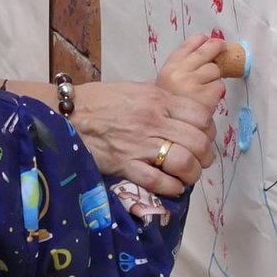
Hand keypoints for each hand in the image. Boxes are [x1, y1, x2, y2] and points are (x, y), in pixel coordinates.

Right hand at [67, 78, 217, 197]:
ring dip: (192, 173)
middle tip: (201, 160)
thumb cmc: (100, 100)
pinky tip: (173, 186)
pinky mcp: (125, 164)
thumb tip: (182, 109)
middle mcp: (153, 121)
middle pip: (198, 142)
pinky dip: (172, 187)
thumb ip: (160, 99)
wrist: (67, 113)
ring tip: (188, 175)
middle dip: (205, 155)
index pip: (200, 115)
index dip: (209, 130)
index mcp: (157, 99)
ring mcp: (139, 144)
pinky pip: (158, 181)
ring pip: (183, 162)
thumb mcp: (135, 89)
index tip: (205, 137)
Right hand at [156, 34, 228, 112]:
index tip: (206, 39)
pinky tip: (210, 101)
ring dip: (215, 78)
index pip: (187, 47)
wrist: (164, 134)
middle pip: (205, 52)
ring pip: (214, 70)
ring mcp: (191, 83)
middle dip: (216, 48)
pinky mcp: (203, 96)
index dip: (200, 42)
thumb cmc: (166, 113)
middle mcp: (178, 73)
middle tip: (222, 47)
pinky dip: (217, 93)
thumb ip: (179, 72)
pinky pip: (219, 86)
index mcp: (167, 69)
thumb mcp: (165, 87)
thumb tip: (200, 53)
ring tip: (208, 88)